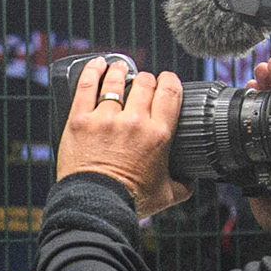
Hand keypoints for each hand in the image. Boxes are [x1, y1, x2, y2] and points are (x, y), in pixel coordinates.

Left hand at [55, 57, 187, 217]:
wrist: (95, 206)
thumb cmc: (130, 201)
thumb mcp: (166, 194)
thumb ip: (183, 183)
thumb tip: (191, 179)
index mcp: (158, 134)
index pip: (170, 91)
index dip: (169, 81)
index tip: (166, 82)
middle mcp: (133, 121)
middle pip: (145, 83)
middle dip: (147, 80)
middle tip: (143, 84)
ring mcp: (105, 118)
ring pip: (116, 80)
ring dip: (121, 70)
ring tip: (121, 68)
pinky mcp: (79, 120)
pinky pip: (87, 85)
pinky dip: (93, 70)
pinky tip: (98, 64)